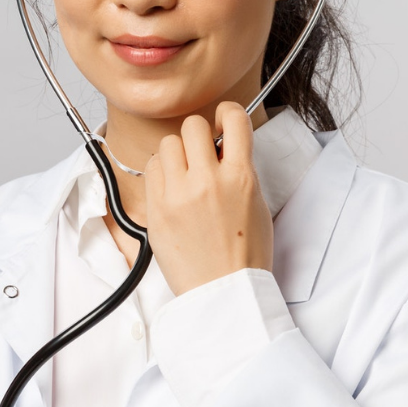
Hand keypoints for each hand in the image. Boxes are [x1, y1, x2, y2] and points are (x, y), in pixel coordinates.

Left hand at [143, 101, 273, 296]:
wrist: (223, 292)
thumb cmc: (244, 256)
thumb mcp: (256, 205)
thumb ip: (239, 171)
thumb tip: (224, 149)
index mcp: (240, 177)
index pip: (233, 119)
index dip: (226, 114)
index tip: (223, 121)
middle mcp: (208, 181)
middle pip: (193, 126)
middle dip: (198, 136)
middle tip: (201, 153)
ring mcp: (178, 195)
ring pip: (167, 144)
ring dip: (177, 154)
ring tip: (184, 175)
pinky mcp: (156, 209)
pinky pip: (151, 169)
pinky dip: (161, 173)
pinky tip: (171, 190)